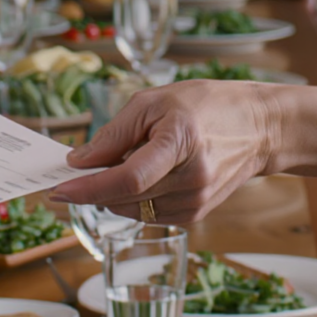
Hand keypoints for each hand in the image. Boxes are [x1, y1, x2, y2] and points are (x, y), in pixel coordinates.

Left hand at [53, 81, 316, 223]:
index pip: (127, 178)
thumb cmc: (206, 105)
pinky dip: (135, 198)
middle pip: (124, 197)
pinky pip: (148, 213)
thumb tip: (78, 161)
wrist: (258, 128)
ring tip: (135, 158)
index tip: (57, 189)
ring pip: (132, 209)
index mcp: (180, 142)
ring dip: (115, 192)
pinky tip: (149, 173)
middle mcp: (191, 179)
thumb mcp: (155, 101)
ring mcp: (196, 202)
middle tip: (86, 164)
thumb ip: (115, 133)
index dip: (87, 187)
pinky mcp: (196, 215)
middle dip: (95, 186)